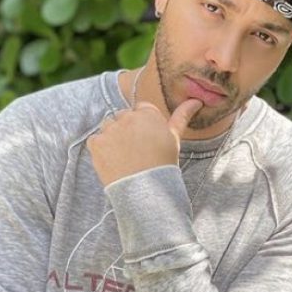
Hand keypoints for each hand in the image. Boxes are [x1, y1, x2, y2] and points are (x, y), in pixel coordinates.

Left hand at [87, 99, 203, 185]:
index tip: (146, 140)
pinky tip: (113, 161)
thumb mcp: (175, 138)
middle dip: (127, 129)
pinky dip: (100, 149)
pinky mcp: (97, 143)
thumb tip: (196, 100)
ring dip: (112, 137)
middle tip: (135, 151)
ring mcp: (110, 129)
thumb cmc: (163, 164)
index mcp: (148, 114)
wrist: (146, 190)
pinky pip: (95, 140)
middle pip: (123, 116)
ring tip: (124, 157)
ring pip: (108, 127)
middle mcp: (128, 117)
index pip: (141, 109)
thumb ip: (182, 116)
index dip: (143, 124)